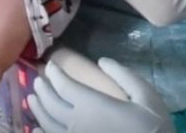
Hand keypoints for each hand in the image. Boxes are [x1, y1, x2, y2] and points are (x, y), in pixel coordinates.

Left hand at [28, 58, 174, 132]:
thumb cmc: (152, 124)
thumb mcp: (144, 94)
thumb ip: (122, 74)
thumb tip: (102, 61)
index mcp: (93, 104)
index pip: (64, 86)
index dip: (55, 74)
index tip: (51, 65)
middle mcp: (77, 122)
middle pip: (51, 103)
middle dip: (43, 89)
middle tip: (39, 80)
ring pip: (47, 123)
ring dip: (37, 109)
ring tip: (32, 98)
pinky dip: (40, 132)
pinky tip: (37, 127)